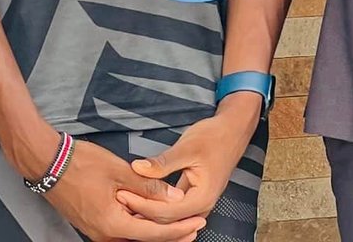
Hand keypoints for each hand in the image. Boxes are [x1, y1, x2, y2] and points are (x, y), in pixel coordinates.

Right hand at [44, 136, 200, 241]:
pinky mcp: (93, 222)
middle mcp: (104, 233)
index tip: (197, 224)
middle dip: (171, 234)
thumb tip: (174, 197)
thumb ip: (149, 187)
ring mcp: (96, 230)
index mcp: (111, 223)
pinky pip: (122, 228)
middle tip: (195, 227)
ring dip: (156, 230)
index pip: (153, 233)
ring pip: (133, 235)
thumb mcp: (120, 172)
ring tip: (178, 223)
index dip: (178, 230)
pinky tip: (152, 216)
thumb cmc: (80, 164)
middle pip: (144, 239)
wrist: (48, 162)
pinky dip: (140, 224)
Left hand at [118, 96, 260, 228]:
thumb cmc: (214, 136)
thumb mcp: (187, 147)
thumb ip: (163, 162)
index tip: (121, 193)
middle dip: (141, 210)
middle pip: (166, 220)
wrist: (234, 130)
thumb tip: (137, 168)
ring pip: (169, 218)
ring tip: (126, 202)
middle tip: (118, 198)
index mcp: (202, 198)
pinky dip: (157, 207)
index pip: (165, 212)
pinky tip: (142, 199)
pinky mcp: (194, 199)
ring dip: (148, 212)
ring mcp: (199, 205)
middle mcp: (202, 207)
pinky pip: (173, 210)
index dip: (141, 204)